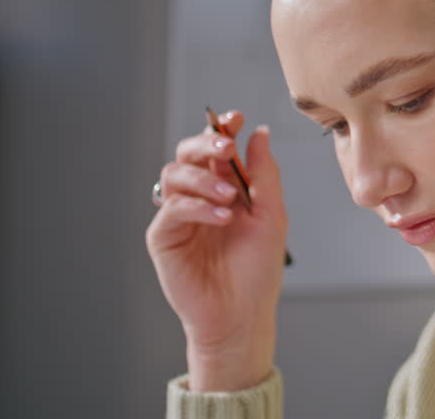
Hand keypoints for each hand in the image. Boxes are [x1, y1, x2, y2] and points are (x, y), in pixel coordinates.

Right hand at [145, 110, 287, 390]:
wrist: (242, 314)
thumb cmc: (256, 269)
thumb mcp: (271, 215)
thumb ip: (264, 173)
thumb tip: (258, 132)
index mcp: (224, 187)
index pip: (215, 148)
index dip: (221, 128)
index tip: (234, 119)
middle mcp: (198, 196)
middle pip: (188, 153)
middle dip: (206, 144)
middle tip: (226, 150)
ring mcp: (178, 215)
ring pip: (174, 174)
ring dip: (204, 179)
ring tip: (231, 199)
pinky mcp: (163, 237)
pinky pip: (172, 208)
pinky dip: (198, 207)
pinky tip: (222, 218)